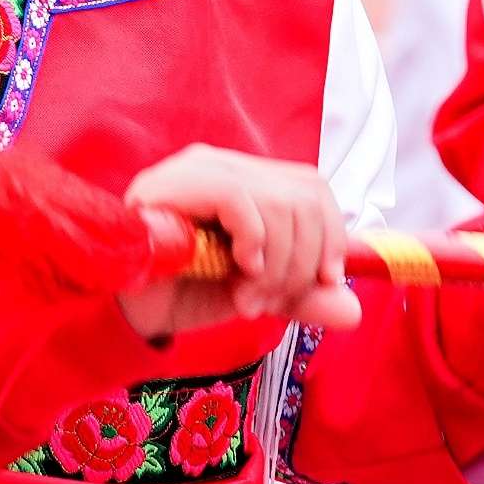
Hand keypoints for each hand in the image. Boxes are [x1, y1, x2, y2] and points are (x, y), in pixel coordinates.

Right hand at [119, 145, 359, 339]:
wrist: (133, 316)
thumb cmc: (187, 295)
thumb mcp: (260, 296)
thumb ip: (303, 297)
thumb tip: (351, 310)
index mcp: (247, 182)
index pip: (311, 186)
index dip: (331, 235)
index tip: (326, 282)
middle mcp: (224, 166)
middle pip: (303, 195)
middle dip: (301, 262)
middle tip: (271, 302)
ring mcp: (195, 170)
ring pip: (278, 200)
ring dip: (276, 265)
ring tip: (248, 300)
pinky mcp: (170, 186)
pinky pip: (237, 197)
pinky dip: (252, 240)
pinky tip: (240, 269)